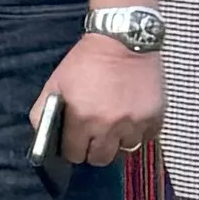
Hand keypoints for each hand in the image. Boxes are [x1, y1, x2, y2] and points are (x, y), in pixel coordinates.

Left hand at [38, 38, 160, 167]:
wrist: (123, 40)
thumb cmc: (86, 62)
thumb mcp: (55, 84)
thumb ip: (43, 112)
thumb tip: (45, 137)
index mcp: (81, 118)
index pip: (74, 154)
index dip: (73, 149)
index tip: (76, 142)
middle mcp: (108, 126)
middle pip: (100, 159)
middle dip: (93, 150)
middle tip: (94, 137)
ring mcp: (134, 123)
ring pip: (125, 150)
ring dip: (118, 141)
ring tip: (114, 124)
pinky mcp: (155, 117)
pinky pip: (146, 138)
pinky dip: (138, 132)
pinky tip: (131, 118)